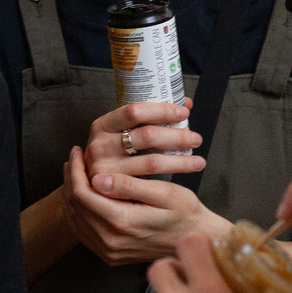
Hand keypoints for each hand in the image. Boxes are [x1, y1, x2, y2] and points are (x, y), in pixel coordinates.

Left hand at [63, 143, 229, 266]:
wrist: (195, 241)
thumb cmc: (185, 213)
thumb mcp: (164, 193)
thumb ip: (130, 186)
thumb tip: (98, 179)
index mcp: (122, 222)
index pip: (83, 194)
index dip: (75, 171)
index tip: (77, 152)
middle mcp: (111, 240)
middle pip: (75, 206)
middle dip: (71, 179)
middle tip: (74, 158)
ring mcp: (109, 251)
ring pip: (76, 220)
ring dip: (73, 195)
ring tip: (77, 173)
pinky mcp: (110, 255)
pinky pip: (84, 233)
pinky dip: (80, 212)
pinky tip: (86, 196)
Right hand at [82, 99, 203, 184]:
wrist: (92, 188)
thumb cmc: (113, 154)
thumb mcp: (122, 133)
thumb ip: (149, 118)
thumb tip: (185, 102)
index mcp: (102, 125)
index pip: (134, 111)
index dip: (161, 110)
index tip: (184, 112)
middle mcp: (100, 146)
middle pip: (147, 136)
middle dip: (177, 136)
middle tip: (196, 138)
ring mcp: (105, 169)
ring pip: (152, 162)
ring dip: (180, 160)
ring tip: (199, 160)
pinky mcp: (114, 190)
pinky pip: (149, 182)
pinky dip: (170, 176)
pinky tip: (184, 175)